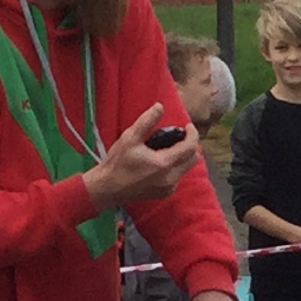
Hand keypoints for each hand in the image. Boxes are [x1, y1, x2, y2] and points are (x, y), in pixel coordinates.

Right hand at [78, 102, 201, 210]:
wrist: (107, 188)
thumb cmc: (117, 162)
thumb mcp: (130, 138)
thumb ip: (147, 121)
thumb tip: (160, 106)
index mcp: (164, 164)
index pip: (190, 147)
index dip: (192, 134)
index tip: (188, 126)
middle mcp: (171, 178)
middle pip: (193, 159)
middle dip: (190, 145)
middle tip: (179, 135)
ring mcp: (168, 188)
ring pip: (187, 168)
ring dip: (183, 156)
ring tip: (170, 146)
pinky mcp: (165, 193)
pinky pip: (178, 177)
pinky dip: (177, 166)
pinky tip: (163, 160)